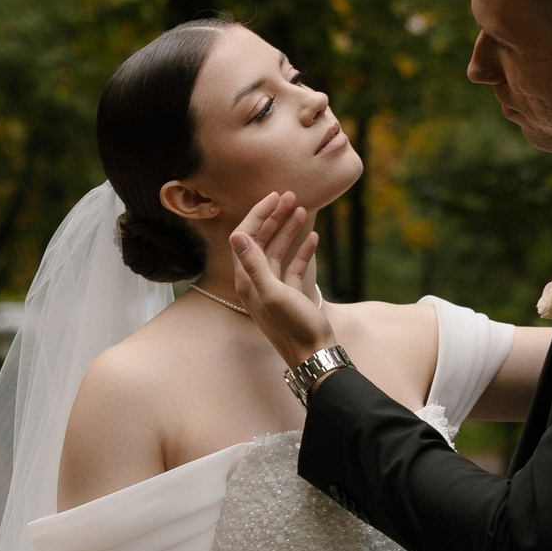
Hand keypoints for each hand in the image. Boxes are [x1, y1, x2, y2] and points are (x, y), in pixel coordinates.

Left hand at [228, 191, 336, 366]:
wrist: (314, 354)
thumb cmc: (294, 327)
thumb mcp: (273, 293)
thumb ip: (254, 264)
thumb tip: (237, 235)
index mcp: (247, 281)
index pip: (246, 239)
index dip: (258, 215)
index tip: (274, 196)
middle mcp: (256, 283)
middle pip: (261, 241)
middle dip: (273, 217)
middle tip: (290, 195)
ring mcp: (274, 288)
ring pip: (278, 251)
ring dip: (289, 229)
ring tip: (301, 209)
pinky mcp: (291, 294)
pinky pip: (294, 266)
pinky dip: (302, 250)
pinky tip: (314, 237)